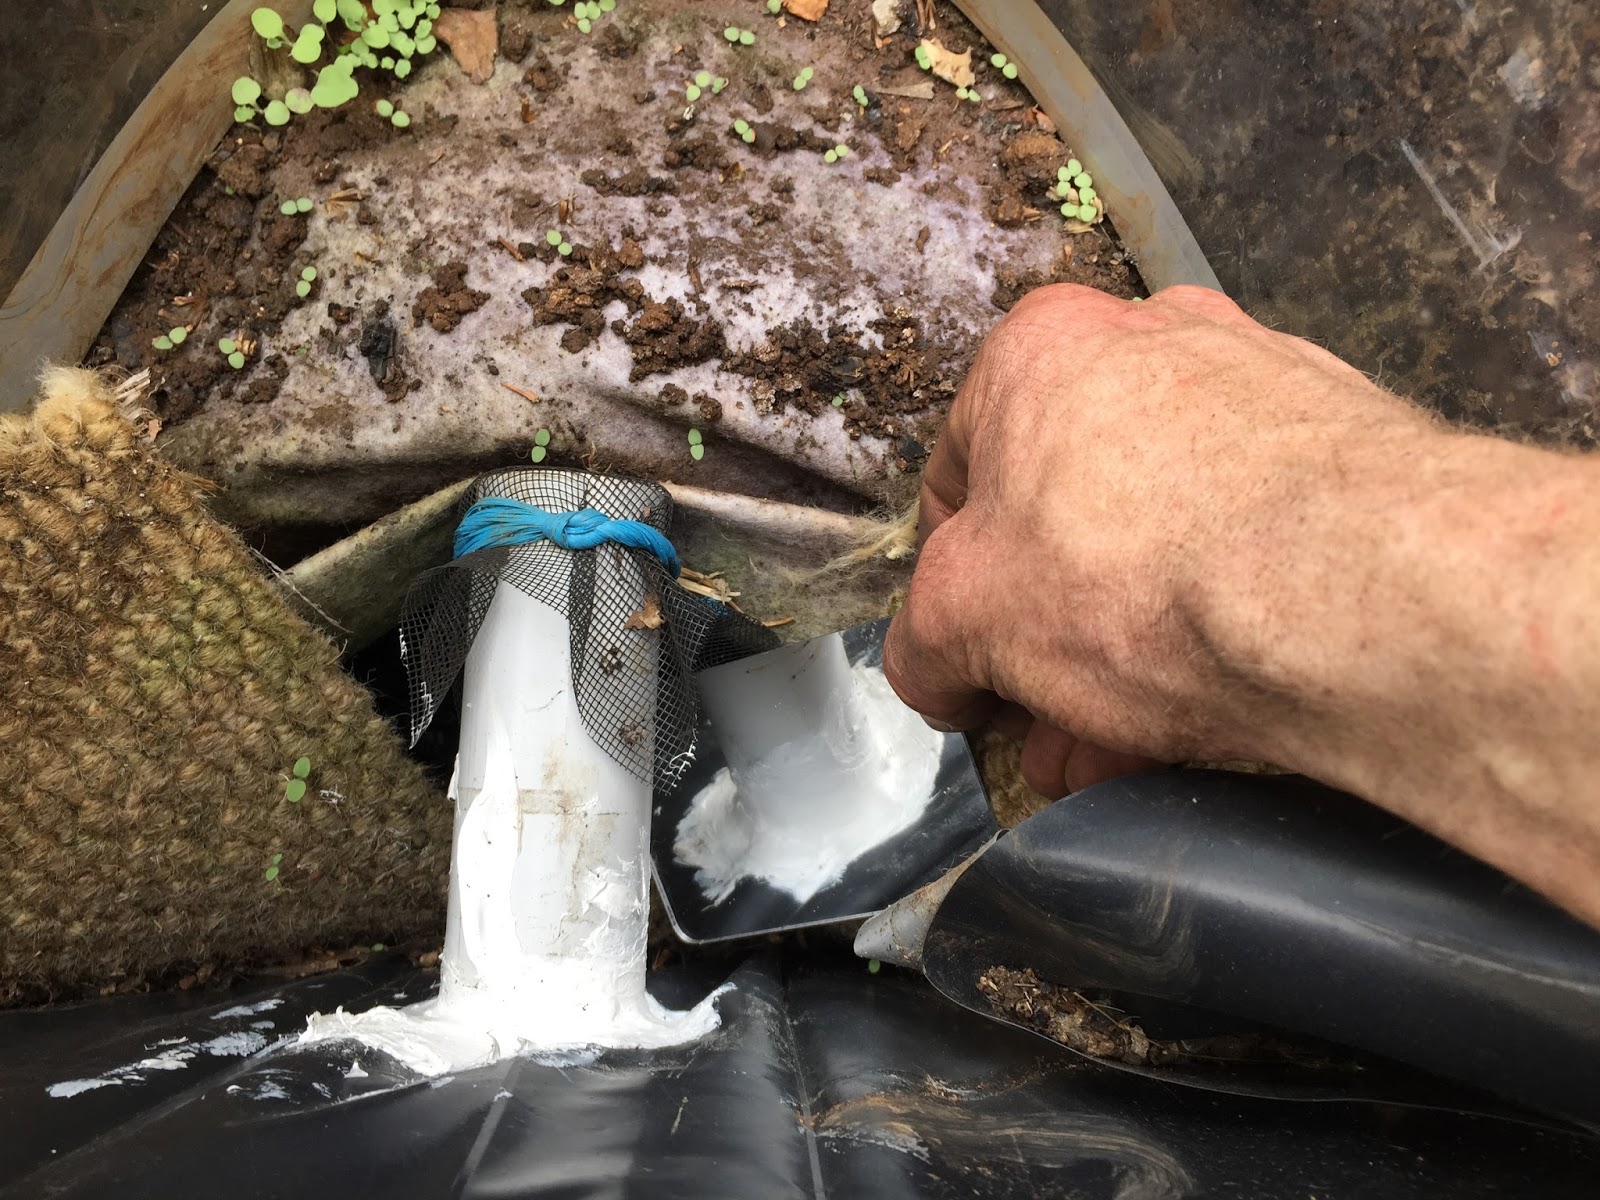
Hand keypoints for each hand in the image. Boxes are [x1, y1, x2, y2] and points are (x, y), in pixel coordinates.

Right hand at [883, 283, 1427, 797]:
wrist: (1354, 591)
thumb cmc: (1133, 571)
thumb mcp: (962, 623)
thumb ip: (919, 645)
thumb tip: (931, 670)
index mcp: (1041, 350)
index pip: (961, 479)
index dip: (952, 588)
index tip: (968, 660)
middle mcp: (1156, 343)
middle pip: (1068, 519)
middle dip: (1046, 640)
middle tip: (1042, 721)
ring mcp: (1263, 391)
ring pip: (1159, 542)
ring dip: (1121, 653)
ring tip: (1110, 748)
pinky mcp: (1349, 455)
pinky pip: (1246, 551)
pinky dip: (1211, 628)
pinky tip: (1191, 719)